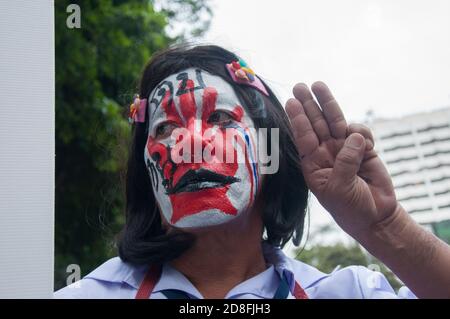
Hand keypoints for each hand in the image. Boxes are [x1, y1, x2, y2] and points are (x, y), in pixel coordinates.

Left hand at [286, 82, 397, 237]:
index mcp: (313, 165)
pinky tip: (366, 145)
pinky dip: (361, 132)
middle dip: (308, 105)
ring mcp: (344, 149)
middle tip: (299, 86)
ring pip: (335, 122)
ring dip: (327, 104)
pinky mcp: (363, 149)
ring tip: (318, 85)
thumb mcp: (340, 188)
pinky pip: (359, 132)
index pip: (303, 138)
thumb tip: (353, 136)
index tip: (291, 103)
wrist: (377, 216)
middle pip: (315, 124)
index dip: (298, 120)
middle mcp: (326, 153)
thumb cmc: (351, 208)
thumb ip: (345, 162)